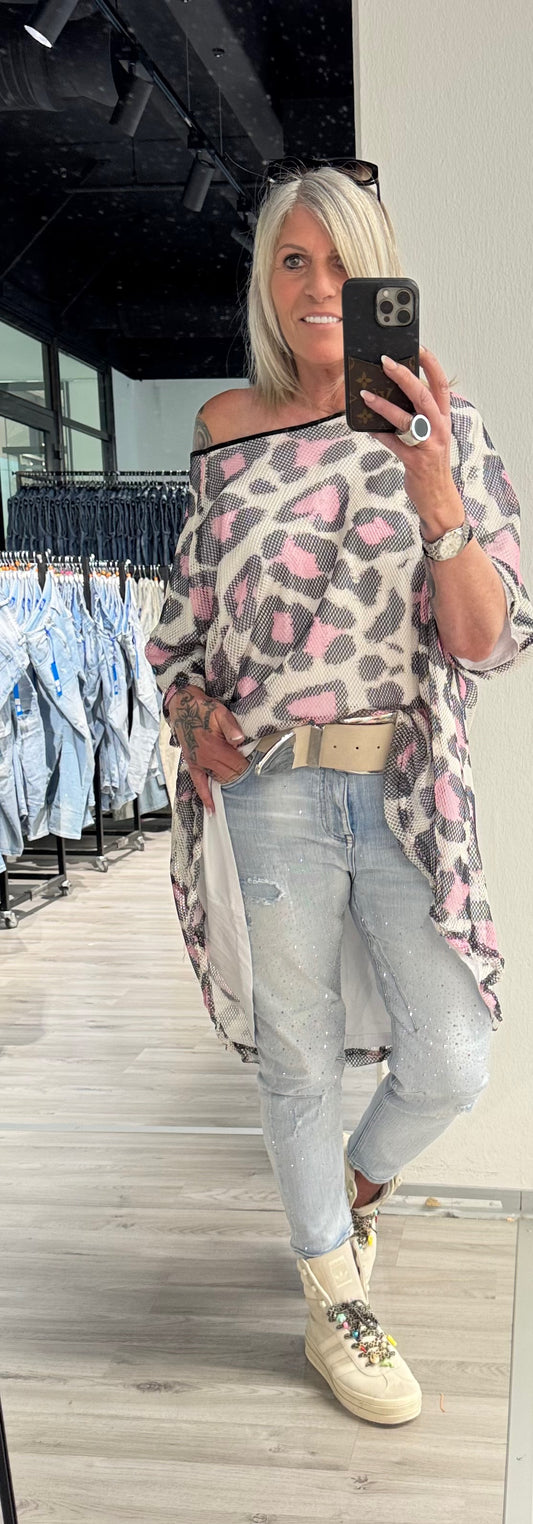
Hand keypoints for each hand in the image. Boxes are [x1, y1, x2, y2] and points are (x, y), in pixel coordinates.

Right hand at [167, 687, 248, 812]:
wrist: (183, 707)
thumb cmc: (204, 709)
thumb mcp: (220, 712)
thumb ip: (231, 727)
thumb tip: (240, 740)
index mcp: (215, 748)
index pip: (237, 765)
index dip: (248, 768)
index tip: (258, 770)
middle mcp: (206, 759)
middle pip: (230, 775)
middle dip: (241, 778)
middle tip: (253, 783)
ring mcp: (198, 764)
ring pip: (218, 781)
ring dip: (229, 787)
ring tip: (241, 798)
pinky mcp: (193, 765)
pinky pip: (199, 784)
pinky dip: (206, 797)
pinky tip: (212, 809)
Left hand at [360, 346, 454, 518]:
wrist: (438, 497)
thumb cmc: (430, 462)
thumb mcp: (431, 435)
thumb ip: (418, 416)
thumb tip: (391, 395)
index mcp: (443, 419)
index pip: (441, 385)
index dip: (431, 365)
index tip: (418, 347)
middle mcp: (438, 429)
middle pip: (423, 395)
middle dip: (404, 376)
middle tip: (385, 361)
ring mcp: (428, 445)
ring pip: (406, 419)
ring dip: (383, 405)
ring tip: (365, 395)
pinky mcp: (414, 462)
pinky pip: (393, 443)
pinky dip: (378, 433)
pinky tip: (365, 425)